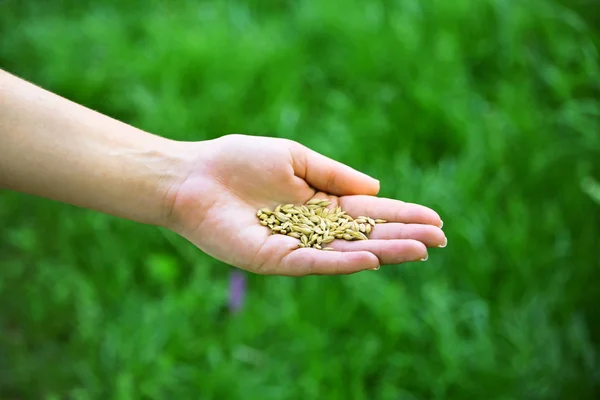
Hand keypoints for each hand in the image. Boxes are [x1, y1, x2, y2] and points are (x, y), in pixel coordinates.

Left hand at [167, 134, 445, 275]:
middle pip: (365, 235)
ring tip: (419, 250)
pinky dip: (341, 263)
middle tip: (440, 239)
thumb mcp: (295, 158)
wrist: (193, 176)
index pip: (369, 212)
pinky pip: (312, 262)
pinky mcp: (273, 259)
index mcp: (319, 204)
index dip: (401, 215)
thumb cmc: (238, 162)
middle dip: (402, 236)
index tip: (435, 219)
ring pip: (346, 252)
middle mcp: (312, 229)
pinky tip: (370, 259)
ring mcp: (294, 246)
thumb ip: (333, 175)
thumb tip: (376, 186)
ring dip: (383, 251)